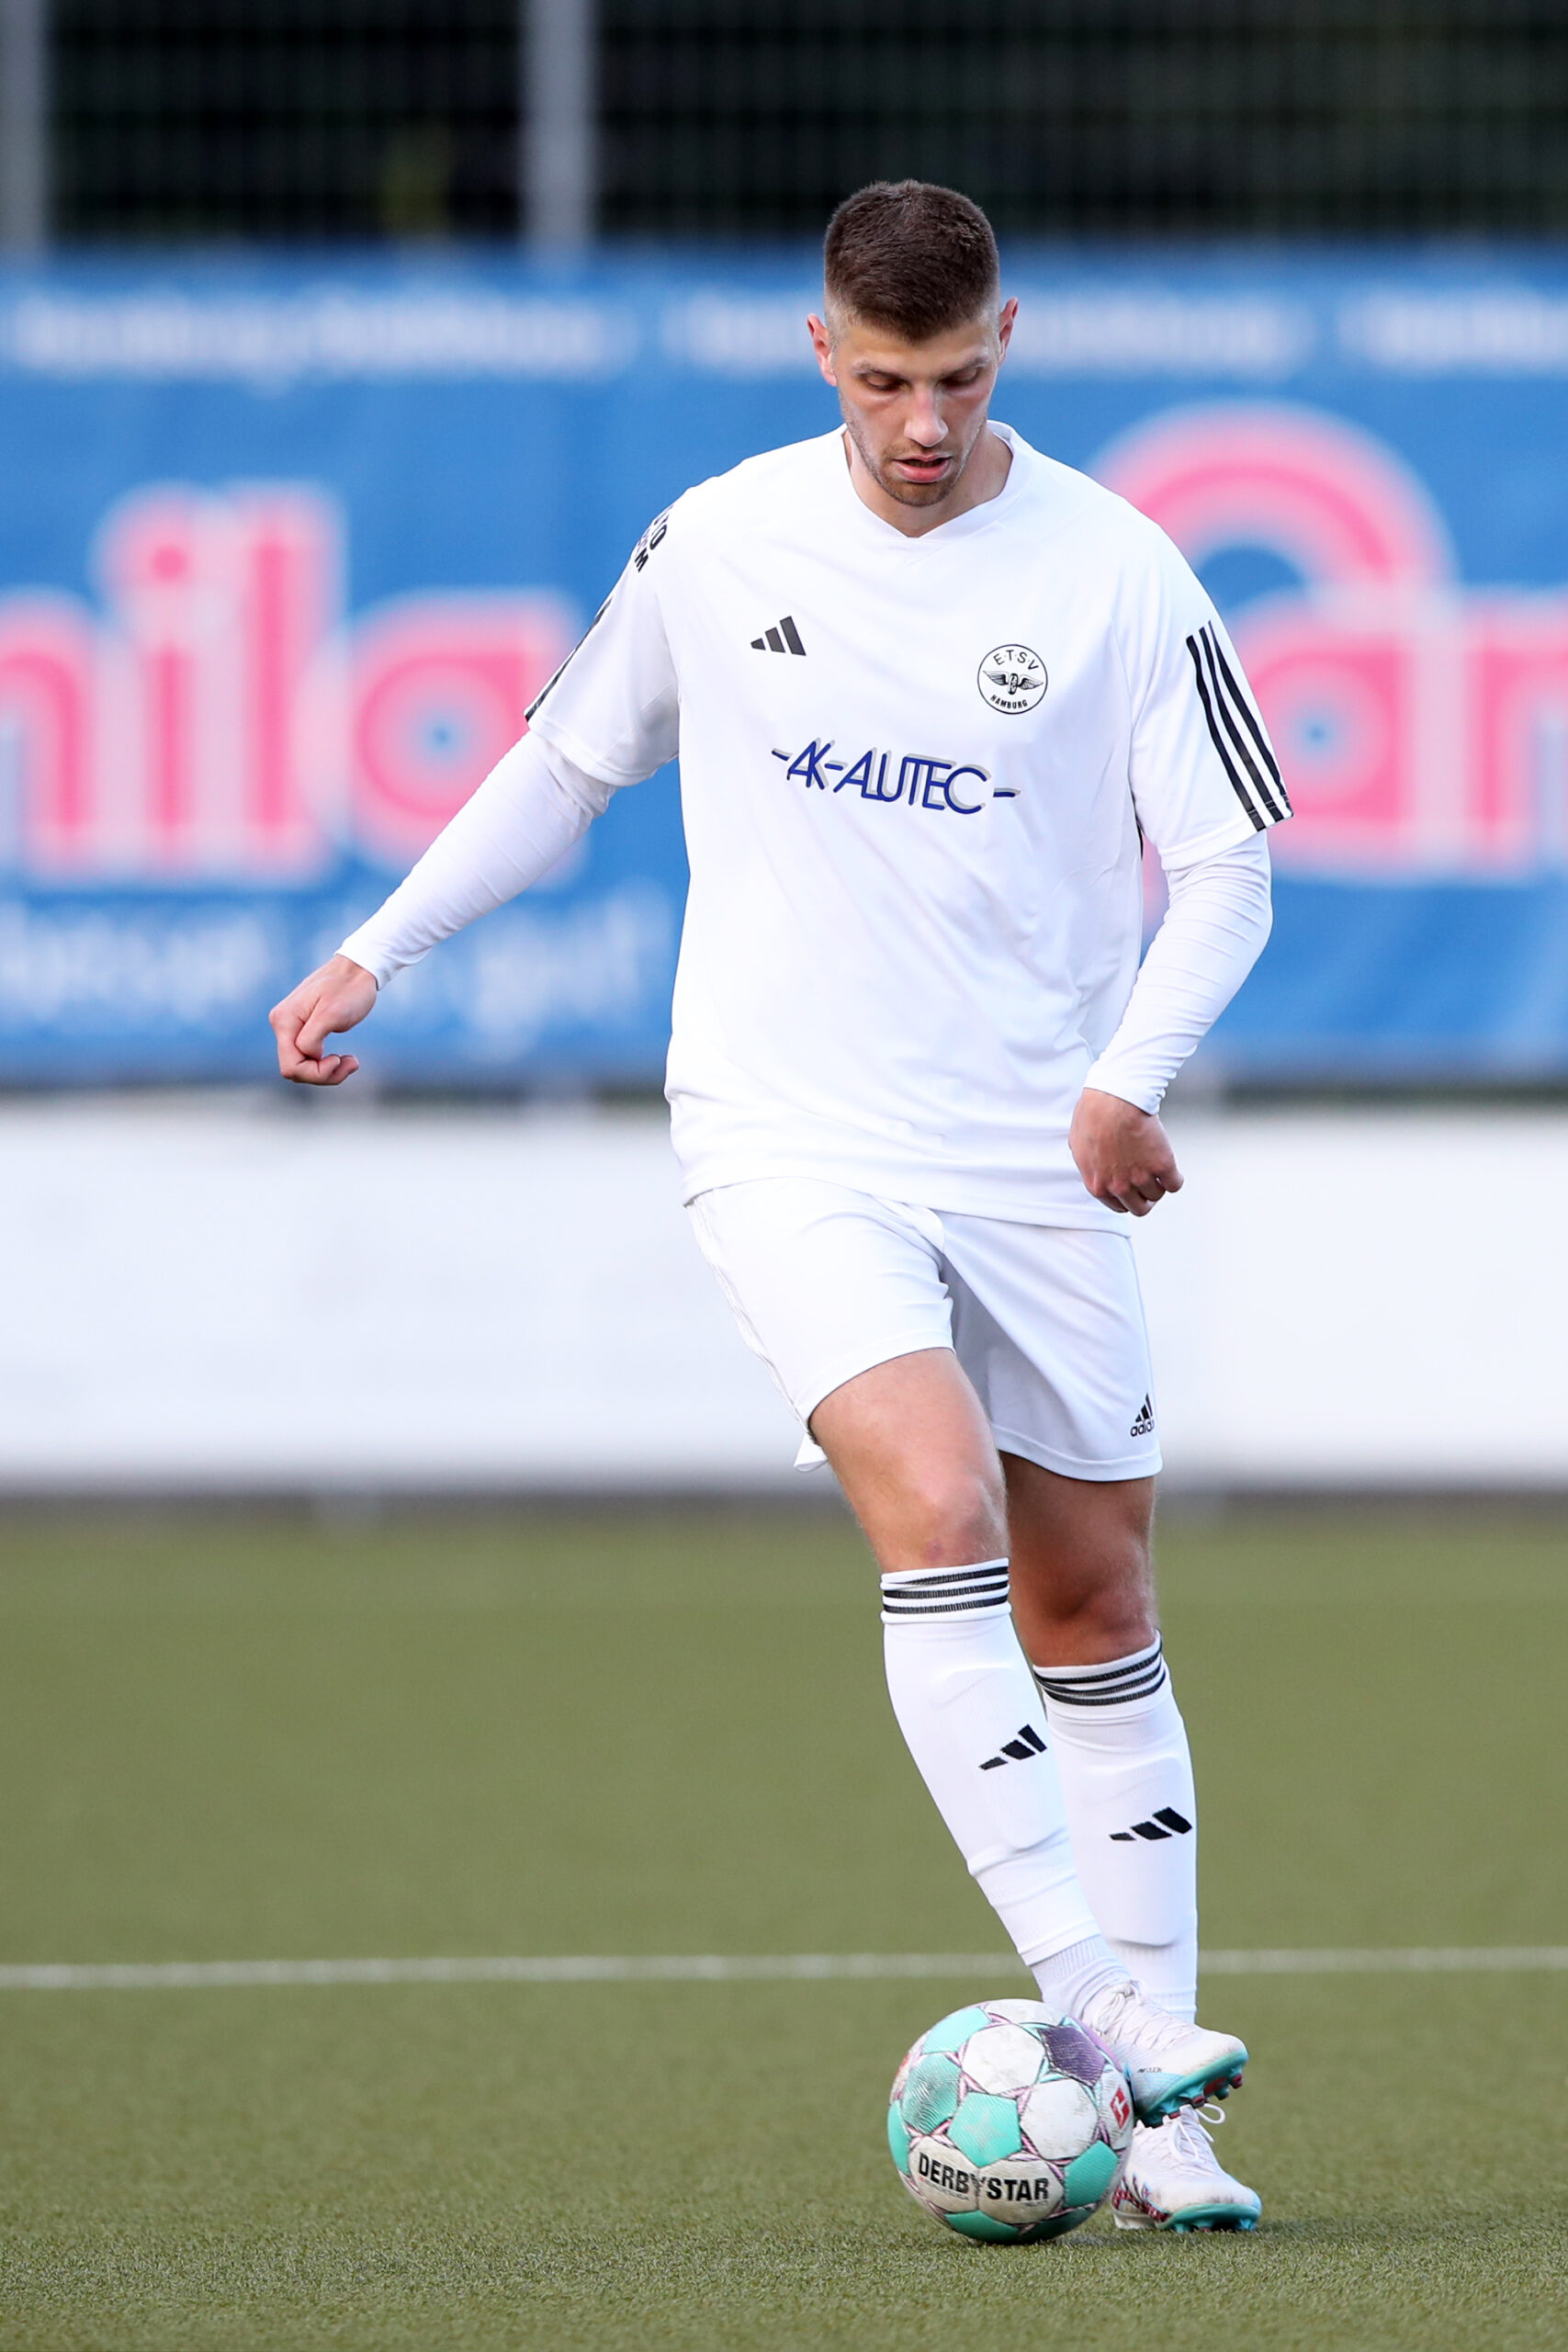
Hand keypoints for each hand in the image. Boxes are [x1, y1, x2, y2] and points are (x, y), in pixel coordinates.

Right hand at [269, 954, 377, 1084]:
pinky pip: (308, 1056)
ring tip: (351, 1061)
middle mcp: (281, 1024)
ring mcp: (290, 1026)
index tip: (339, 1059)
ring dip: (327, 1071)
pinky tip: (343, 1058)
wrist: (357, 968)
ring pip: (302, 1066)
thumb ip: (311, 1038)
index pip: (291, 1066)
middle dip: (323, 1074)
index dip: (316, 1073)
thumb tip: (306, 1054)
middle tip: (351, 1063)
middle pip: (294, 1069)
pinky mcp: (302, 1028)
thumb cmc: (349, 989)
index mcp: (284, 1021)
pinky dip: (326, 1063)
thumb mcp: (332, 1014)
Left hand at [1069, 1088, 1183, 1216]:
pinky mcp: (1162, 1166)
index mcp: (1098, 1185)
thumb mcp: (1079, 1146)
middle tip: (1149, 1184)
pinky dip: (1175, 1178)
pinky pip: (1175, 1184)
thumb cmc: (1093, 1115)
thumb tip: (1095, 1166)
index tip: (1133, 1191)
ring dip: (1158, 1184)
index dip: (1128, 1199)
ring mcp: (1141, 1178)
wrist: (1113, 1100)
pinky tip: (1170, 1169)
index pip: (1119, 1207)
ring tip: (1157, 1168)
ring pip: (1157, 1195)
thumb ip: (1089, 1164)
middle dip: (1145, 1197)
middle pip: (1140, 1208)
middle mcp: (1119, 1187)